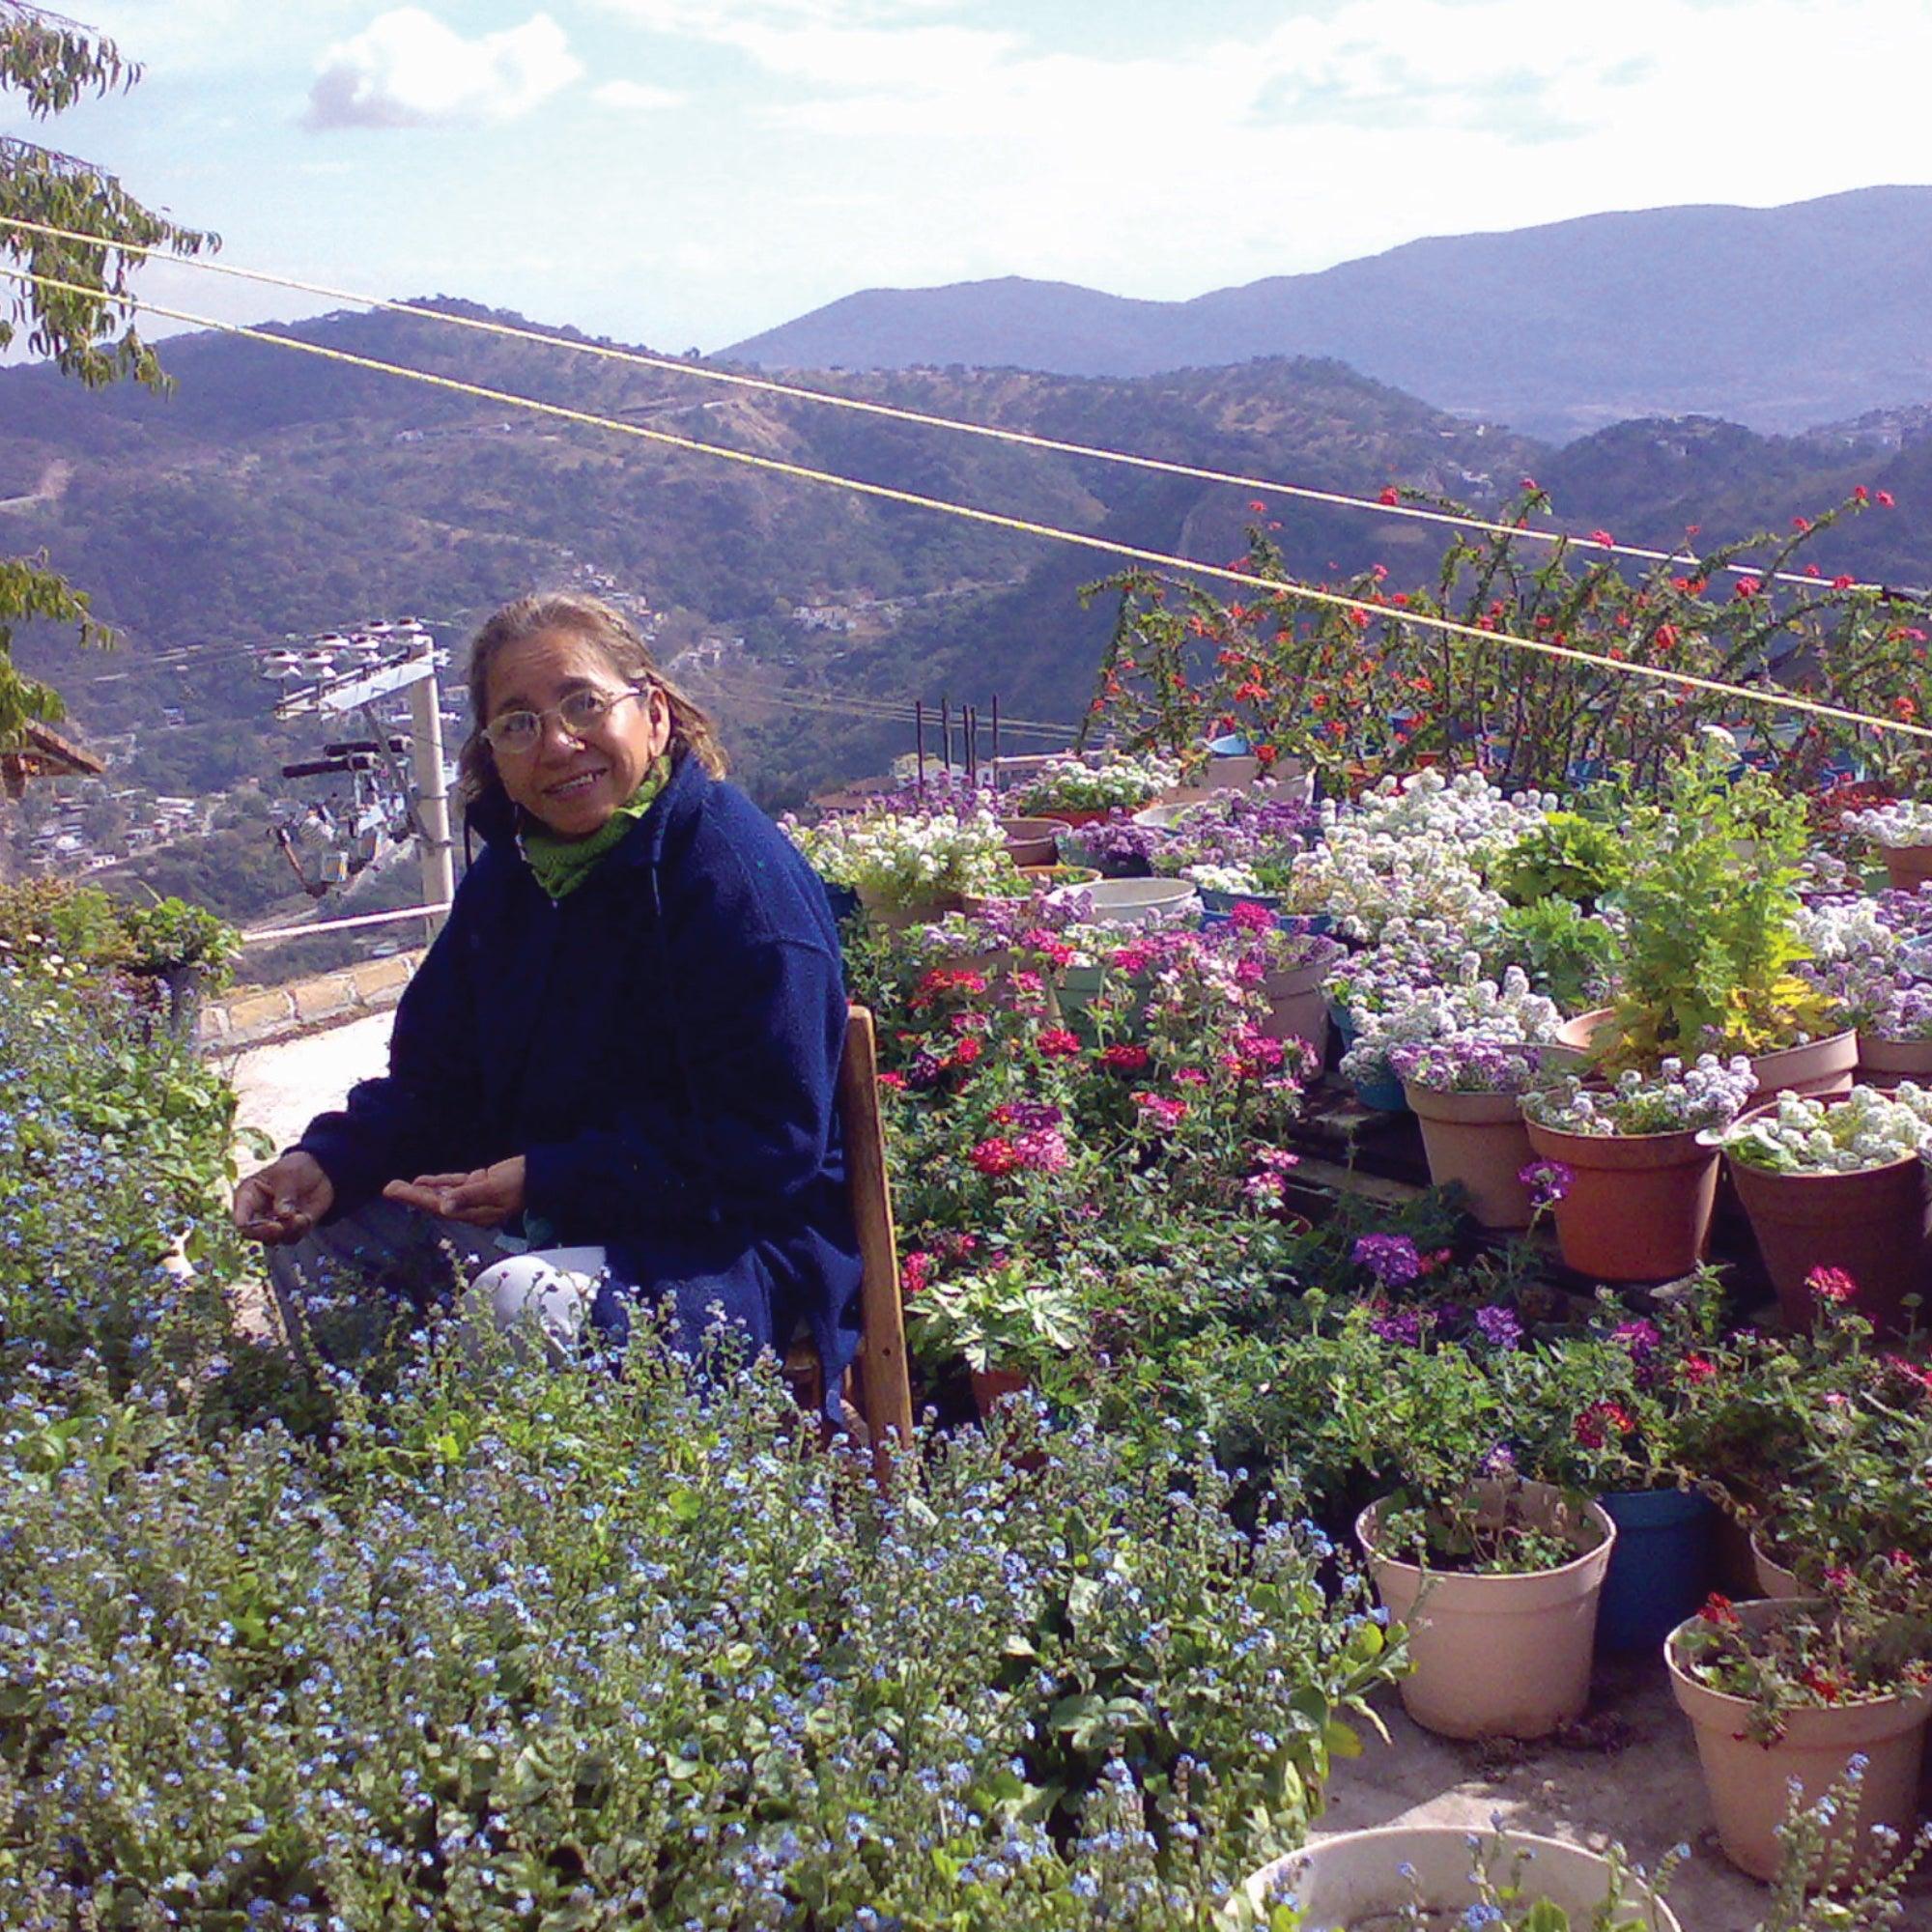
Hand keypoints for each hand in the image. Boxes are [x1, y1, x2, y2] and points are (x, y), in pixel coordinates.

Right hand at [233, 1151, 334, 1244]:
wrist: (319, 1171)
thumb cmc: (296, 1168)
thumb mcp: (288, 1174)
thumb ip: (284, 1195)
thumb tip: (284, 1215)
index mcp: (247, 1196)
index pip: (241, 1218)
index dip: (251, 1227)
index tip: (271, 1224)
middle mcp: (256, 1212)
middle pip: (253, 1234)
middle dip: (269, 1233)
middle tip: (282, 1226)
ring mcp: (271, 1222)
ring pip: (272, 1239)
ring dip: (288, 1231)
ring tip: (300, 1217)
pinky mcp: (289, 1229)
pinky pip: (290, 1238)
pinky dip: (299, 1231)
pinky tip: (305, 1218)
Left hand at [384, 1156, 526, 1227]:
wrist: (540, 1176)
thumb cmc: (520, 1183)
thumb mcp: (494, 1189)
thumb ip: (469, 1196)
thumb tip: (443, 1205)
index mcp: (472, 1213)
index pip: (437, 1206)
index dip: (414, 1199)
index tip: (395, 1192)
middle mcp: (469, 1208)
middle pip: (434, 1202)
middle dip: (410, 1196)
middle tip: (388, 1188)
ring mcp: (473, 1196)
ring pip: (441, 1194)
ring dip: (420, 1190)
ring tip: (397, 1186)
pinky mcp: (478, 1184)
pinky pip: (453, 1185)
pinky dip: (437, 1183)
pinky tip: (422, 1181)